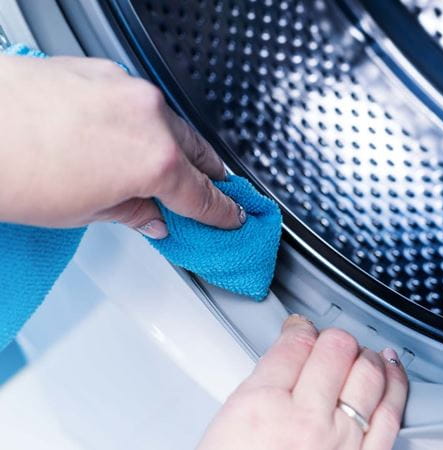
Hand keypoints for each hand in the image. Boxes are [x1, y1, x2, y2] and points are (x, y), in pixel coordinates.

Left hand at [0, 55, 242, 237]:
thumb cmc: (9, 167)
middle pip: (197, 152)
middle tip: (207, 198)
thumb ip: (131, 212)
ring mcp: (126, 88)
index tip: (231, 217)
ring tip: (157, 172)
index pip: (204, 194)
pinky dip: (140, 123)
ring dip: (172, 148)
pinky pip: (138, 101)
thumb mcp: (80, 212)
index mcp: (154, 159)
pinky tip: (122, 139)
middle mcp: (149, 117)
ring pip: (169, 123)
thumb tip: (151, 216)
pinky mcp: (102, 71)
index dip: (222, 212)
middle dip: (205, 177)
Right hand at [197, 315, 408, 449]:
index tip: (300, 330)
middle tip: (324, 345)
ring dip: (364, 355)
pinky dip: (396, 383)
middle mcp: (306, 421)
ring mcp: (342, 442)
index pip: (294, 345)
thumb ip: (259, 388)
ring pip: (368, 372)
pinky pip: (392, 411)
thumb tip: (284, 359)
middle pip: (334, 350)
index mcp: (261, 408)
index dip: (299, 329)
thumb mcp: (226, 427)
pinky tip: (392, 368)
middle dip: (330, 340)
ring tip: (358, 353)